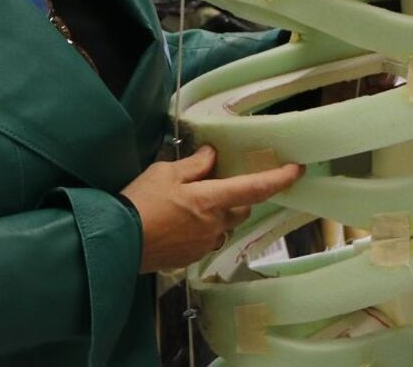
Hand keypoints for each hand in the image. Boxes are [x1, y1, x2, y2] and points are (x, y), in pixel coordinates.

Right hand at [120, 144, 301, 272]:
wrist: (115, 242)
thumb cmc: (140, 203)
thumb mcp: (166, 172)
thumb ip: (194, 165)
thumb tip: (212, 155)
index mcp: (212, 200)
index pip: (255, 188)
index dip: (279, 179)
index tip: (296, 170)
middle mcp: (214, 225)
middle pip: (241, 209)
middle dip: (237, 197)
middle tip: (218, 184)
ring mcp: (203, 244)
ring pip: (223, 226)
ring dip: (217, 214)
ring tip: (191, 204)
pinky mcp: (190, 258)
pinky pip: (206, 240)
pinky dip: (201, 229)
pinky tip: (179, 222)